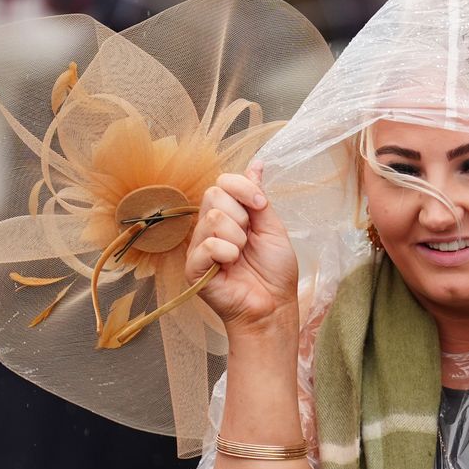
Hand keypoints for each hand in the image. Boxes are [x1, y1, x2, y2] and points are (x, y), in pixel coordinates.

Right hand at [186, 162, 298, 334]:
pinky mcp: (194, 268)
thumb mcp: (272, 228)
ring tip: (242, 256)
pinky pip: (207, 245)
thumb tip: (256, 163)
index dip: (243, 188)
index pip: (222, 182)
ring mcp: (199, 247)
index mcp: (228, 216)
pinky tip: (232, 266)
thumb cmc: (275, 271)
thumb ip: (258, 198)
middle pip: (214, 195)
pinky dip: (227, 253)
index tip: (261, 205)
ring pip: (212, 219)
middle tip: (249, 239)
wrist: (274, 305)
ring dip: (237, 238)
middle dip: (241, 216)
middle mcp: (209, 228)